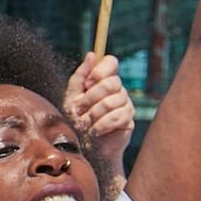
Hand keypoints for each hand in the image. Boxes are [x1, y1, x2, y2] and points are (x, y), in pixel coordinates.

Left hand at [63, 51, 133, 185]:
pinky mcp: (128, 120)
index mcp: (104, 80)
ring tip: (85, 123)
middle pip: (112, 82)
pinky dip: (102, 125)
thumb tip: (91, 54)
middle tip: (79, 109)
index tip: (87, 83)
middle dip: (91, 97)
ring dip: (94, 114)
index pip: (111, 62)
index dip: (100, 70)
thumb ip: (80, 76)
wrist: (86, 146)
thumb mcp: (72, 96)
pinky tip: (94, 131)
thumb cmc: (78, 119)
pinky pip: (118, 117)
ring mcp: (126, 104)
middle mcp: (118, 89)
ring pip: (114, 101)